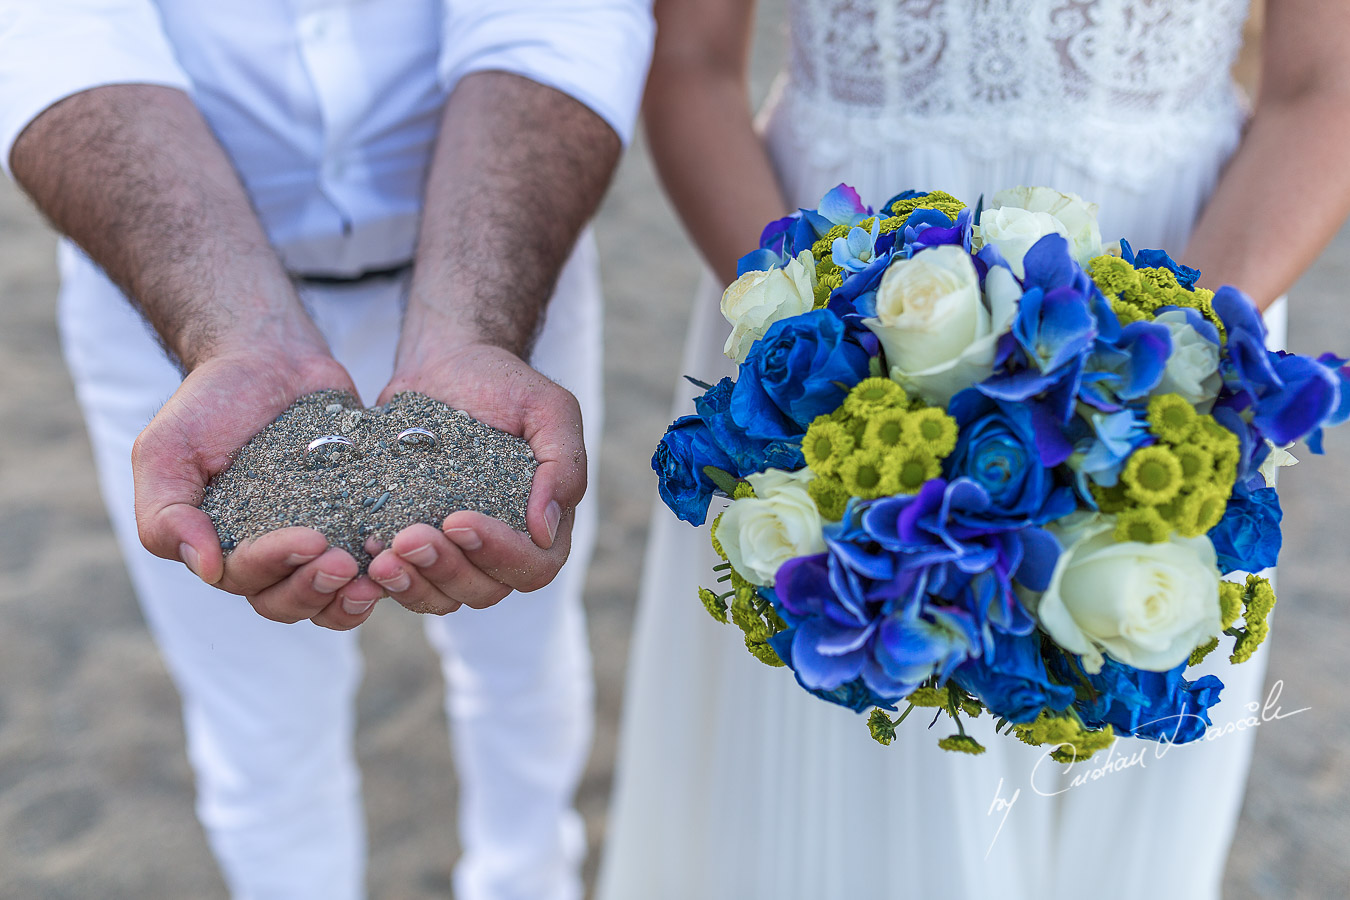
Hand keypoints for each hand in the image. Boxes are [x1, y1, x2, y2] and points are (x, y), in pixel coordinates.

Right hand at [132, 346, 384, 629]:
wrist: (270, 360)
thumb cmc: (209, 405)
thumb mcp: (166, 451)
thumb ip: (165, 513)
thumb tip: (204, 568)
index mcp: (221, 548)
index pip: (245, 579)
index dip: (276, 566)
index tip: (311, 539)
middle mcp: (269, 557)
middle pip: (290, 602)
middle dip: (316, 589)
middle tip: (345, 562)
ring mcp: (317, 541)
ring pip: (331, 597)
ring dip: (351, 597)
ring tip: (378, 576)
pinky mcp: (355, 521)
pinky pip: (371, 563)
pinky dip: (386, 570)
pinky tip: (405, 557)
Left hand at [362, 343, 586, 613]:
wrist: (447, 366)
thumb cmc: (504, 385)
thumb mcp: (549, 409)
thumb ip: (563, 465)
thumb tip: (545, 529)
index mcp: (541, 525)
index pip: (533, 565)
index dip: (498, 554)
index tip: (457, 520)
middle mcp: (501, 548)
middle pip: (484, 590)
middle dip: (445, 569)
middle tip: (408, 537)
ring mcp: (456, 553)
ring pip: (441, 597)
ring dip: (412, 584)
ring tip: (381, 557)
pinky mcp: (413, 546)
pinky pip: (402, 583)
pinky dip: (383, 579)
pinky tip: (363, 555)